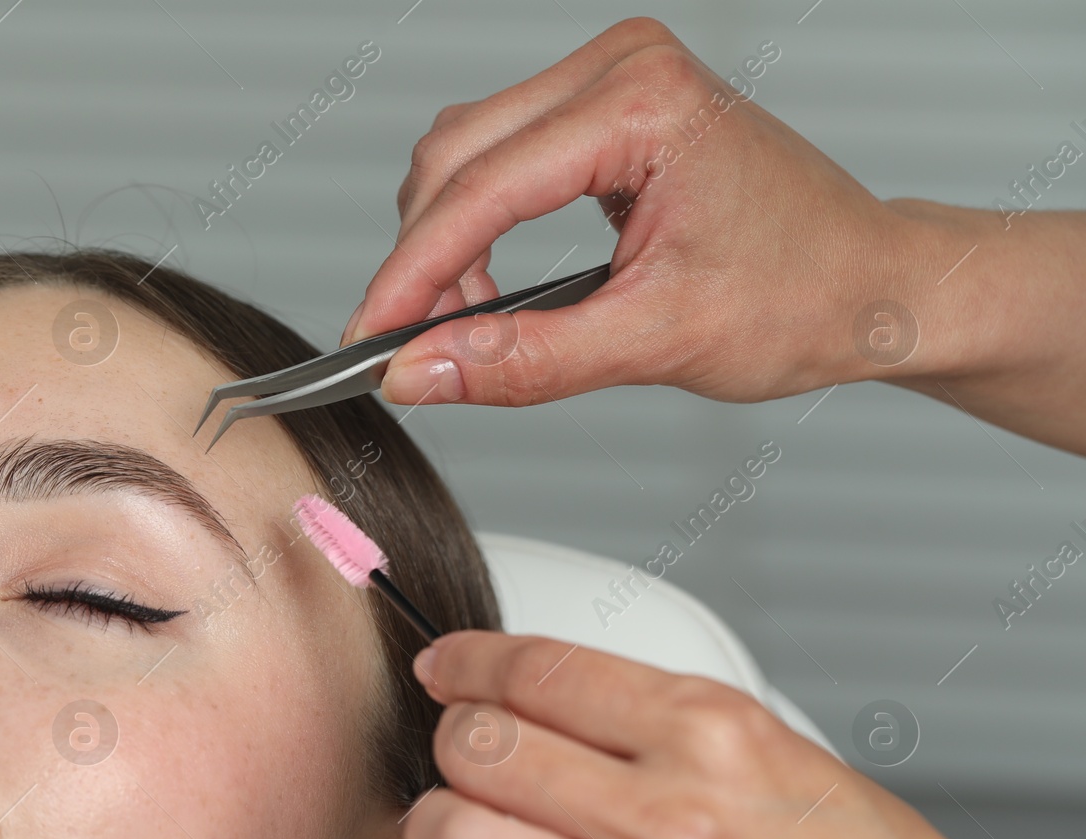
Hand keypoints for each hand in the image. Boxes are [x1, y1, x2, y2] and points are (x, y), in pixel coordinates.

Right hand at [343, 18, 1085, 454]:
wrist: (871, 284)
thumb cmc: (805, 296)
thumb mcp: (657, 342)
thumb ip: (526, 359)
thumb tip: (423, 370)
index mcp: (644, 103)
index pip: (483, 188)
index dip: (412, 273)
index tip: (368, 339)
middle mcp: (623, 68)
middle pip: (456, 155)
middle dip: (423, 259)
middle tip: (417, 348)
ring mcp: (614, 79)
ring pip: (465, 153)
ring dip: (444, 242)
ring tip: (465, 325)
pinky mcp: (605, 106)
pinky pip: (500, 154)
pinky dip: (476, 223)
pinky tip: (489, 284)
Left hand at [401, 630, 1085, 838]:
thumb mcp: (777, 750)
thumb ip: (657, 719)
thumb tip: (537, 693)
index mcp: (714, 733)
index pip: (541, 668)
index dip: (468, 662)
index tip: (447, 669)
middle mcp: (675, 815)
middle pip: (482, 744)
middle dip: (454, 743)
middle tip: (466, 761)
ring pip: (459, 836)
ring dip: (437, 831)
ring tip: (461, 837)